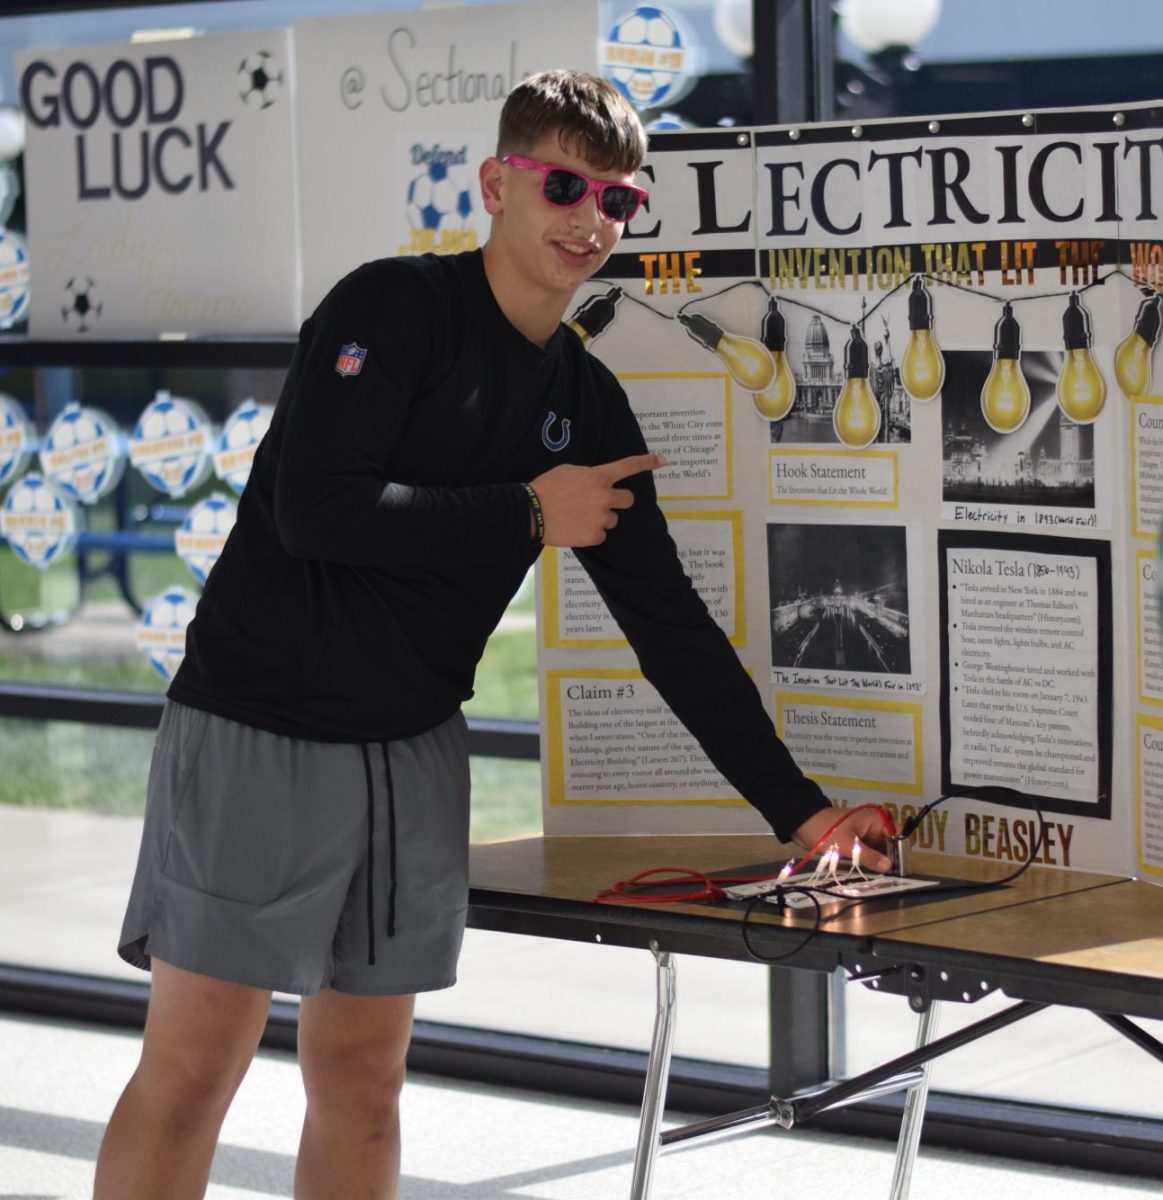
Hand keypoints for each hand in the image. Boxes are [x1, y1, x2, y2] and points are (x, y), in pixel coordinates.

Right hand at [529, 453, 665, 546]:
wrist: (531, 512)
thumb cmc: (546, 488)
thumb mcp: (569, 471)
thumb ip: (589, 475)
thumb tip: (596, 482)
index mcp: (599, 476)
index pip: (628, 466)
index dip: (646, 462)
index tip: (662, 460)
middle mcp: (605, 496)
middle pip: (628, 500)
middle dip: (618, 501)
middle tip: (600, 503)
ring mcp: (602, 517)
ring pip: (613, 519)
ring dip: (601, 518)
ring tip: (578, 517)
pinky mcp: (595, 536)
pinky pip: (601, 535)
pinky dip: (591, 533)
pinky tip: (575, 527)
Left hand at [791, 806, 892, 872]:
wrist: (801, 824)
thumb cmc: (826, 831)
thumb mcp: (848, 845)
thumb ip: (869, 857)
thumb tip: (889, 866)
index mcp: (875, 820)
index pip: (897, 834)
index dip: (899, 851)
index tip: (900, 869)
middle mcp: (872, 826)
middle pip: (889, 844)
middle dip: (890, 859)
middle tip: (893, 878)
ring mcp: (863, 834)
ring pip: (878, 850)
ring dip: (879, 862)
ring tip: (885, 879)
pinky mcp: (854, 842)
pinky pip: (867, 852)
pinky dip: (869, 861)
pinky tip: (872, 874)